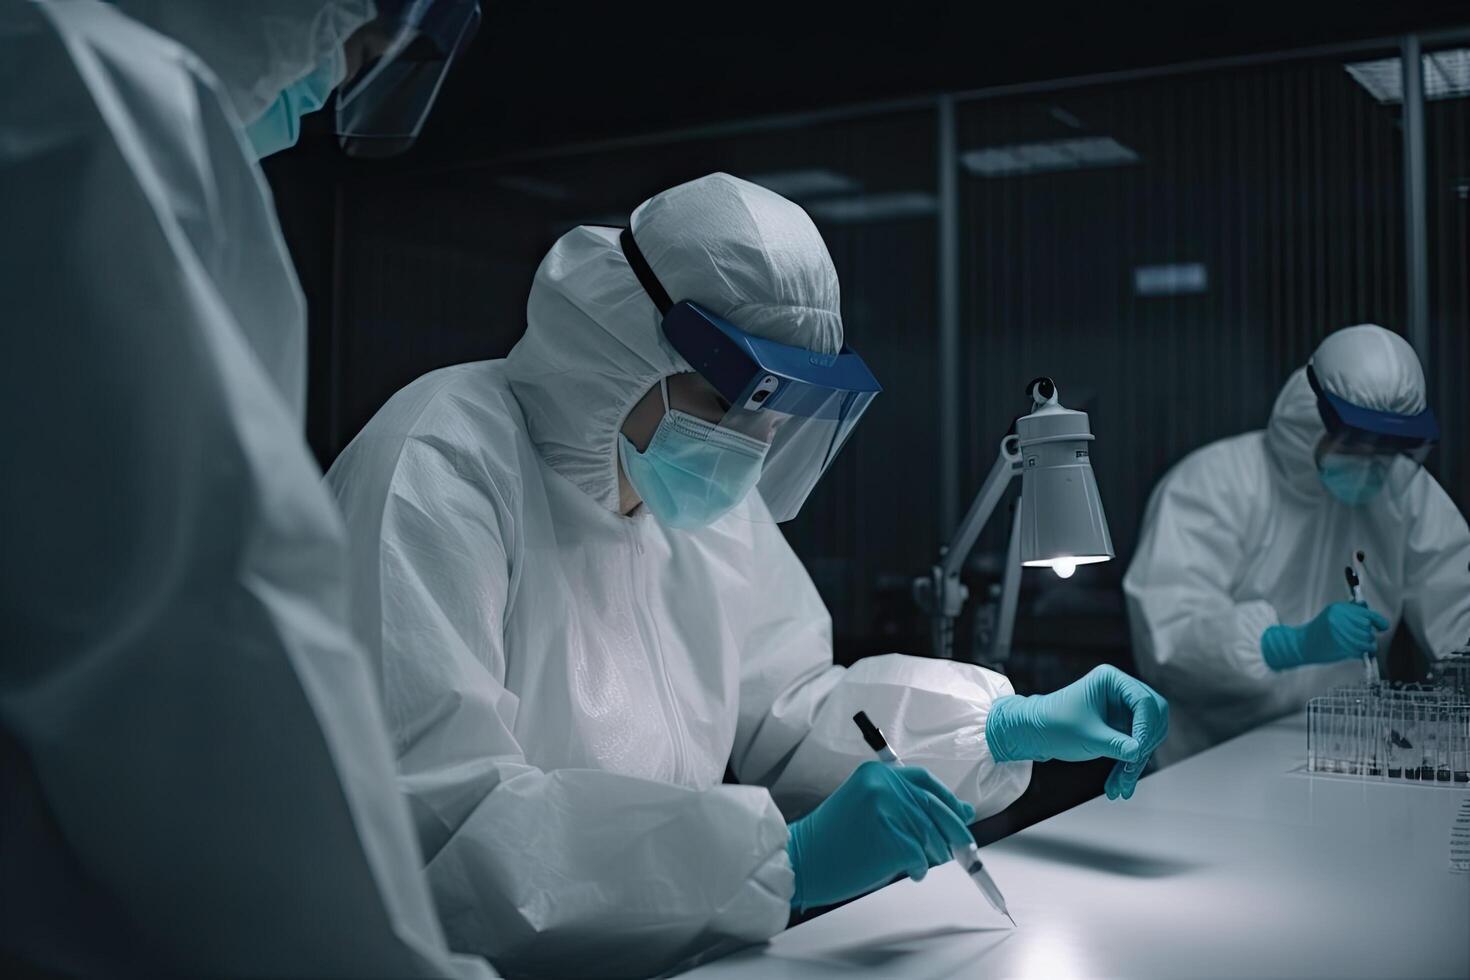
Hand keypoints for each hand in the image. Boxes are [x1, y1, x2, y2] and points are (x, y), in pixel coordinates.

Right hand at [786, 761, 975, 910]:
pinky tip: (910, 871)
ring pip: (932, 835)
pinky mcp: (890, 839)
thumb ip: (903, 804)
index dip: (948, 799)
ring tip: (918, 862)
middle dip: (955, 831)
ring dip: (933, 854)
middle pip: (936, 808)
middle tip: (962, 849)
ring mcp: (886, 811)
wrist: (802, 860)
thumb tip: (956, 813)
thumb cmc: (832, 839)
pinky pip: (920, 856)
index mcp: (876, 772)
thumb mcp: (866, 807)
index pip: (925, 781)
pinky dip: (920, 868)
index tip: (962, 813)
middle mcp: (883, 786)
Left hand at [985, 665, 1168, 799]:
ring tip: (1121, 786)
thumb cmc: (1053, 725)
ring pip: (1146, 735)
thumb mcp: (1087, 736)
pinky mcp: (1121, 726)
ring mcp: (1122, 709)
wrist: (1035, 733)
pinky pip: (1135, 745)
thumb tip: (1139, 753)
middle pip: (1152, 717)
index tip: (1139, 750)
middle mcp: (1120, 691)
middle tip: (1132, 768)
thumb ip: (1116, 744)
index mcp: (1111, 680)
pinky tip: (1120, 785)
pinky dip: (1129, 765)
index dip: (1146, 727)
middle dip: (1145, 745)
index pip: (1143, 701)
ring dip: (1137, 761)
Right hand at [1262, 602, 1389, 668]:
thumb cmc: (1318, 631)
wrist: (1302, 644)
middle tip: (1361, 638)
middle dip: (1368, 634)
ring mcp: (1340, 632)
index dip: (1379, 620)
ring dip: (1366, 644)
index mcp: (1338, 608)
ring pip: (1367, 639)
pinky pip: (1361, 650)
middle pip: (1368, 627)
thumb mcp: (1332, 615)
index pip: (1367, 614)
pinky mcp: (1341, 645)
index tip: (1383, 626)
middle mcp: (1340, 618)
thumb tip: (1366, 606)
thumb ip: (1350, 610)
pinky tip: (1352, 650)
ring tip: (1357, 645)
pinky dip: (1361, 652)